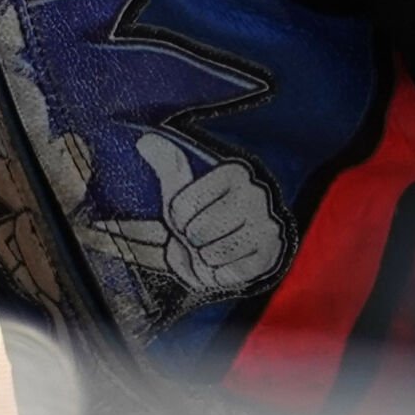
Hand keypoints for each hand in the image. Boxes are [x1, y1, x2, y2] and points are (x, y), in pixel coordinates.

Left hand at [84, 135, 285, 295]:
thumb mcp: (184, 183)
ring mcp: (267, 227)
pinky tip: (223, 260)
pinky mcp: (270, 256)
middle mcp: (256, 196)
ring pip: (213, 253)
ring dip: (203, 255)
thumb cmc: (205, 208)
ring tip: (209, 245)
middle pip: (197, 231)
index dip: (176, 216)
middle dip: (189, 237)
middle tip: (196, 233)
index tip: (184, 214)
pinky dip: (219, 272)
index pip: (184, 205)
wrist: (239, 236)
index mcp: (234, 172)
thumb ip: (167, 162)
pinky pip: (230, 273)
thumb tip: (145, 141)